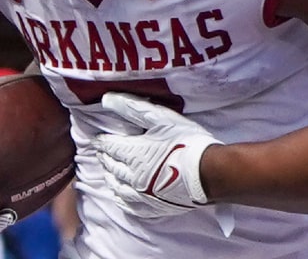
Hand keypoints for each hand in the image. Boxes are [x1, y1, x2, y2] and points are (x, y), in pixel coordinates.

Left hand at [91, 93, 221, 216]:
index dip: (102, 142)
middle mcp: (132, 177)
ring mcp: (141, 195)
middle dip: (105, 158)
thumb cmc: (188, 142)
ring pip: (117, 188)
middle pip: (112, 167)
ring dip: (111, 178)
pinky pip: (130, 206)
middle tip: (102, 152)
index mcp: (133, 154)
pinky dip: (121, 199)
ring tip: (108, 172)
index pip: (109, 147)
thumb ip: (132, 108)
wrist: (209, 173)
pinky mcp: (153, 207)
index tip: (98, 139)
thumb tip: (106, 100)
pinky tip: (120, 195)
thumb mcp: (161, 119)